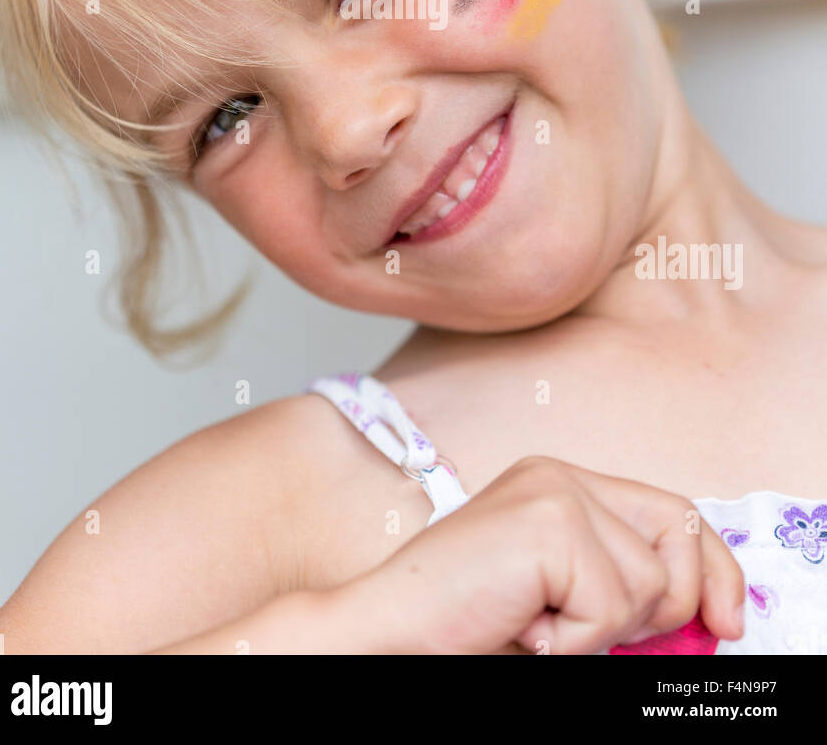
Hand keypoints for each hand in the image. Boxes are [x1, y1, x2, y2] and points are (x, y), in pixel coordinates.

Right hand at [350, 455, 745, 654]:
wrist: (388, 633)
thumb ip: (623, 590)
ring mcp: (555, 491)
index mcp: (563, 483)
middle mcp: (561, 474)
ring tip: (534, 625)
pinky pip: (610, 607)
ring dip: (597, 632)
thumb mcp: (562, 600)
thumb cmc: (468, 625)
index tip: (729, 624)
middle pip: (679, 537)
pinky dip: (572, 642)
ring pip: (649, 584)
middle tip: (584, 631)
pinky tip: (522, 629)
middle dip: (663, 605)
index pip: (674, 512)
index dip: (714, 568)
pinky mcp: (549, 524)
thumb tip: (710, 616)